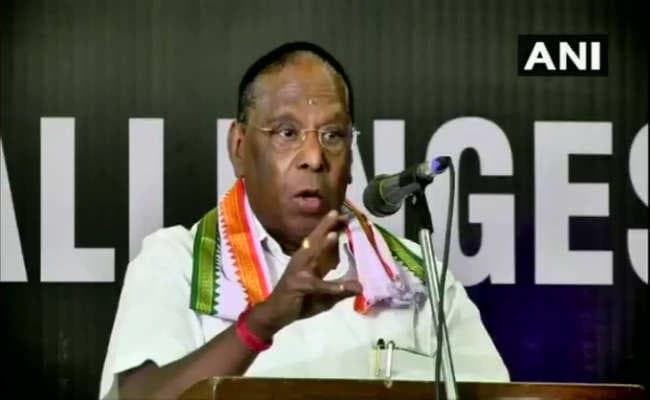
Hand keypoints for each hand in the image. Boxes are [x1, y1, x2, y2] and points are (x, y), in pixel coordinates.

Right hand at [247, 210, 362, 339]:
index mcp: (309, 262)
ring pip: (310, 255)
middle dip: (325, 226)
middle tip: (338, 213)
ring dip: (321, 244)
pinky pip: (317, 285)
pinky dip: (331, 286)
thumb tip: (360, 286)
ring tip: (334, 234)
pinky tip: (343, 288)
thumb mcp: (325, 297)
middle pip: (314, 240)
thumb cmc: (298, 303)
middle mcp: (302, 262)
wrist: (275, 315)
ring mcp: (298, 272)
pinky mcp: (298, 286)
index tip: (343, 216)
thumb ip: (340, 290)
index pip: (320, 241)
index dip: (330, 228)